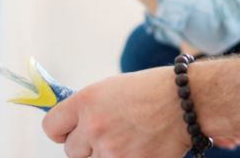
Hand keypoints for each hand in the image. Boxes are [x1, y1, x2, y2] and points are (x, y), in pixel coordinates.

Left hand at [43, 67, 189, 157]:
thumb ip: (90, 107)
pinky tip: (139, 148)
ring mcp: (111, 152)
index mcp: (87, 102)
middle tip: (109, 133)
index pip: (51, 127)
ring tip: (129, 139)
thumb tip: (73, 123)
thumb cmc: (154, 89)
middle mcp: (94, 127)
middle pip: (71, 150)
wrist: (188, 101)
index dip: (62, 129)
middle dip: (86, 145)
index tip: (70, 130)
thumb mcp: (114, 88)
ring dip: (106, 155)